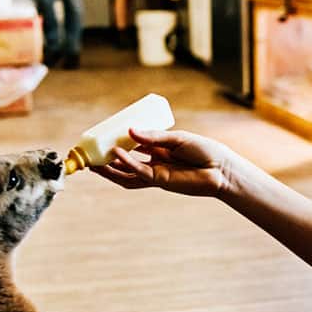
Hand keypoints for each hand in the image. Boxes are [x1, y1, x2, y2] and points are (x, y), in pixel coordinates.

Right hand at [90, 129, 235, 197]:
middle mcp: (154, 164)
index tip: (101, 139)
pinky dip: (126, 164)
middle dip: (106, 163)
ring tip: (93, 163)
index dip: (116, 146)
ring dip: (110, 170)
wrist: (221, 168)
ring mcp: (156, 174)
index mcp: (157, 151)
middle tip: (90, 156)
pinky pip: (138, 172)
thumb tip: (129, 130)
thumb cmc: (203, 151)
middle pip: (125, 166)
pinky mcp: (160, 181)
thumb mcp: (176, 138)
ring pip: (127, 174)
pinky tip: (116, 155)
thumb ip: (153, 136)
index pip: (132, 149)